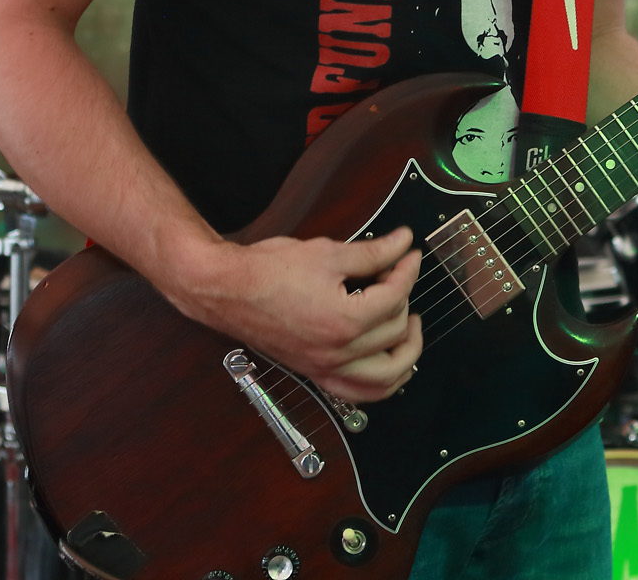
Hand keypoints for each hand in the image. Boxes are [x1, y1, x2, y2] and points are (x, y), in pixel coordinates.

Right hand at [172, 226, 422, 403]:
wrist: (227, 289)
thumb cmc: (268, 271)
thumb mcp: (328, 252)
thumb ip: (373, 252)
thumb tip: (402, 243)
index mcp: (344, 321)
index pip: (395, 296)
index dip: (407, 267)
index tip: (408, 252)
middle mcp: (337, 353)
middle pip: (395, 331)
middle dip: (405, 298)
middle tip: (399, 274)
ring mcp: (325, 368)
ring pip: (385, 379)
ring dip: (406, 354)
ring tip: (409, 326)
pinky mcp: (314, 373)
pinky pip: (358, 393)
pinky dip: (381, 383)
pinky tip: (387, 361)